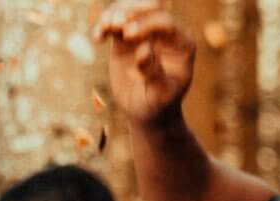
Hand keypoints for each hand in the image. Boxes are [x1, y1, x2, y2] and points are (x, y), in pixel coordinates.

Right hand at [97, 2, 197, 128]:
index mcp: (182, 43)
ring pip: (130, 10)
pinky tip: (97, 38)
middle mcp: (165, 33)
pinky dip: (104, 26)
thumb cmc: (159, 104)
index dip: (147, 24)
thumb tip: (144, 49)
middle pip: (149, 8)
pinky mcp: (126, 39)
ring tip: (104, 27)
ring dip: (115, 14)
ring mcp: (145, 33)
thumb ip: (154, 72)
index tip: (128, 34)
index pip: (166, 23)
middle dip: (131, 11)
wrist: (146, 112)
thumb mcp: (160, 94)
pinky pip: (114, 24)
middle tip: (114, 24)